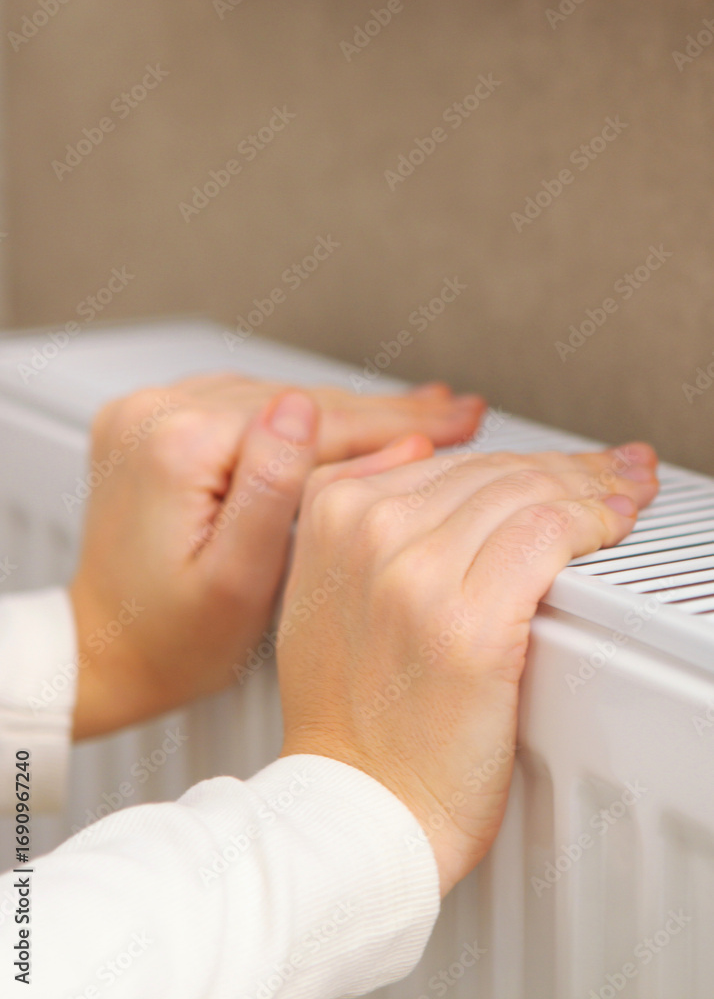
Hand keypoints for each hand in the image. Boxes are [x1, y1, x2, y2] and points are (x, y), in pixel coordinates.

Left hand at [70, 376, 483, 739]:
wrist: (105, 650)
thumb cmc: (170, 638)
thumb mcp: (237, 580)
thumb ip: (274, 488)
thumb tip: (306, 410)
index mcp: (177, 447)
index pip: (315, 421)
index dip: (395, 422)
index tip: (454, 419)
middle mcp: (154, 416)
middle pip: (298, 400)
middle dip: (381, 411)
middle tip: (452, 410)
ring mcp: (148, 415)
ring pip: (276, 397)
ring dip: (345, 410)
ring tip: (415, 415)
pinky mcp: (153, 426)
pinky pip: (244, 403)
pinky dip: (297, 414)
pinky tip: (341, 420)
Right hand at [277, 438, 658, 895]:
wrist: (360, 803)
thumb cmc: (348, 717)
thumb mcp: (319, 592)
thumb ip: (357, 515)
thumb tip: (418, 449)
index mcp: (334, 516)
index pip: (451, 461)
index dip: (520, 457)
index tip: (562, 463)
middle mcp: (371, 532)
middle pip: (495, 470)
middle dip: (568, 465)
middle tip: (613, 470)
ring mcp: (417, 573)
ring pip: (527, 491)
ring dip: (593, 485)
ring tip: (627, 490)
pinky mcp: (469, 622)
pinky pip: (548, 533)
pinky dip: (595, 518)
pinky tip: (616, 521)